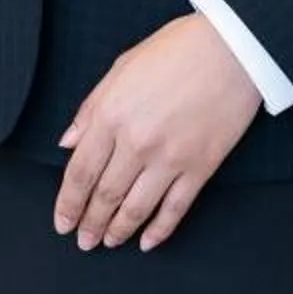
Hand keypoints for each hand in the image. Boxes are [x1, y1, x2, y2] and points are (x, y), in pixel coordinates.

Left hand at [52, 13, 262, 252]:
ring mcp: (170, 158)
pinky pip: (175, 208)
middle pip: (105, 194)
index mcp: (111, 115)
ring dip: (119, 230)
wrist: (230, 50)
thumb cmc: (173, 52)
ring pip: (137, 208)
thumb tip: (67, 143)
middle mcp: (137, 142)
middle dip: (90, 222)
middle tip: (82, 240)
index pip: (80, 171)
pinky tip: (147, 242)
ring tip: (108, 243)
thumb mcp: (120, 69)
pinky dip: (159, 230)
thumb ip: (90, 109)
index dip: (68, 202)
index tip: (62, 221)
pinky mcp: (201, 168)